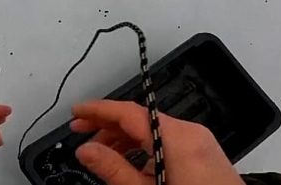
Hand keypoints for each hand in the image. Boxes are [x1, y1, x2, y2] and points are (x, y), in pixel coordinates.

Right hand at [71, 100, 243, 184]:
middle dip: (107, 124)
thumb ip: (114, 170)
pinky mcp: (204, 154)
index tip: (76, 113)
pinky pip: (167, 139)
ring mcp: (201, 142)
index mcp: (177, 139)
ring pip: (153, 129)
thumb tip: (86, 150)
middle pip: (140, 118)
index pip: (130, 112)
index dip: (98, 110)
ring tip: (101, 153)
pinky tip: (130, 164)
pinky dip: (144, 146)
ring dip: (124, 137)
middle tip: (79, 132)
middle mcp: (191, 134)